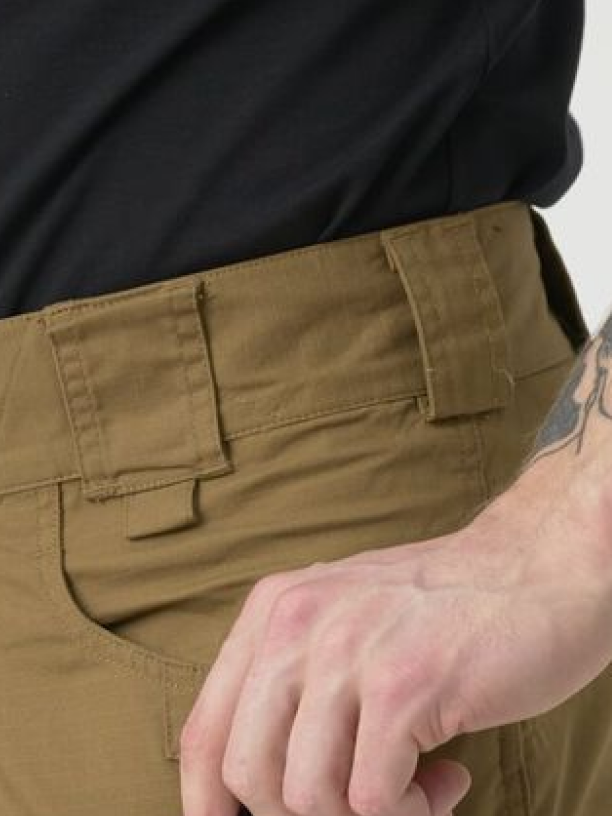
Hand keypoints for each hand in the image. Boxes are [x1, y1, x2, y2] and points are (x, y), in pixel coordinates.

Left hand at [178, 469, 611, 815]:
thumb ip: (297, 684)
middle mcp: (297, 623)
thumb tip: (254, 790)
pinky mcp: (402, 686)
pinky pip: (372, 802)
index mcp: (272, 609)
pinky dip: (411, 814)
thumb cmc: (441, 609)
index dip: (208, 803)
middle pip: (246, 774)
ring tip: (416, 787)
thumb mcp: (344, 621)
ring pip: (307, 798)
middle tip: (359, 802)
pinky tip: (446, 778)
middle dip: (297, 815)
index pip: (204, 731)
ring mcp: (348, 651)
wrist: (534, 566)